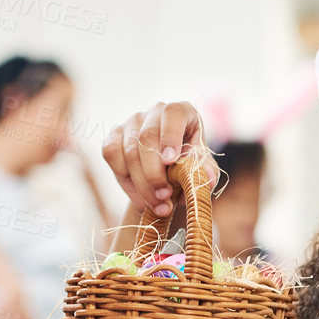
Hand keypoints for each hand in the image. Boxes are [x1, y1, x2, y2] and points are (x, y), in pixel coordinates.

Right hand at [101, 101, 220, 219]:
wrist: (170, 174)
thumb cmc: (189, 165)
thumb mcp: (203, 168)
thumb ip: (207, 172)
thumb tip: (207, 179)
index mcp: (181, 112)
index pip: (172, 114)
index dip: (170, 137)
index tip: (170, 161)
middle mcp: (154, 112)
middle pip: (146, 139)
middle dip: (154, 174)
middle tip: (165, 197)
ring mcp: (131, 122)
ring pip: (129, 152)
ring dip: (142, 185)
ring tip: (158, 206)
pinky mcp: (114, 136)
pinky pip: (111, 154)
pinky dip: (125, 181)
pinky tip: (141, 198)